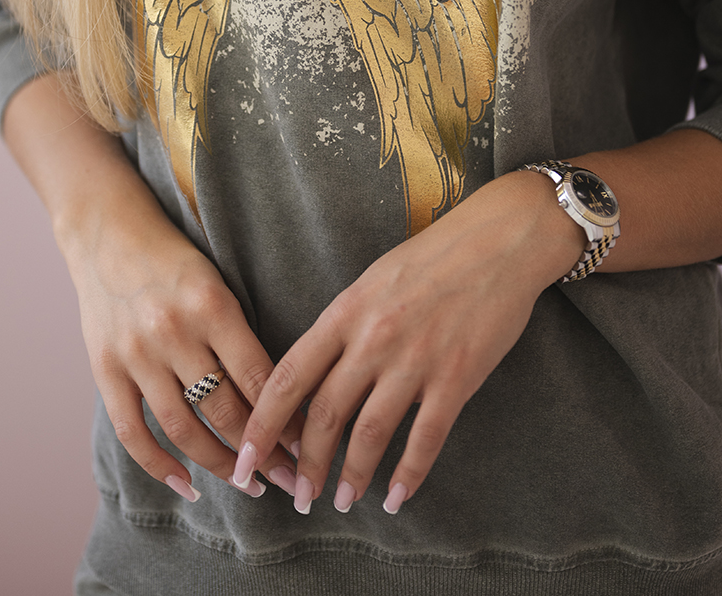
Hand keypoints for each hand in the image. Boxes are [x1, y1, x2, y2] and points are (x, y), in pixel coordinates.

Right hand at [3, 74, 301, 502]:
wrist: (107, 232)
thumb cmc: (174, 258)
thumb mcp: (218, 282)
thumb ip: (240, 334)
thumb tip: (281, 397)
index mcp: (212, 304)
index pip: (259, 377)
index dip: (287, 420)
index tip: (309, 449)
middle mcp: (174, 331)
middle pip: (225, 410)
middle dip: (263, 451)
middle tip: (291, 480)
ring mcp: (136, 352)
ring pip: (185, 427)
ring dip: (220, 464)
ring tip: (249, 484)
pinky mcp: (105, 368)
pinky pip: (133, 430)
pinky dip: (159, 464)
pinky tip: (186, 484)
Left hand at [232, 170, 582, 514]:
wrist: (497, 241)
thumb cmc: (432, 257)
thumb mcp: (372, 281)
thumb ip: (343, 326)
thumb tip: (315, 375)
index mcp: (346, 312)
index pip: (289, 376)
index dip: (262, 424)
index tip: (245, 458)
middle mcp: (373, 338)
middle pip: (324, 414)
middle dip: (305, 464)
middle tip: (298, 498)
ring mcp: (416, 360)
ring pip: (369, 433)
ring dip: (351, 476)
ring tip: (341, 501)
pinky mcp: (457, 377)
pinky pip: (426, 438)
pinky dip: (408, 475)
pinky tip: (396, 497)